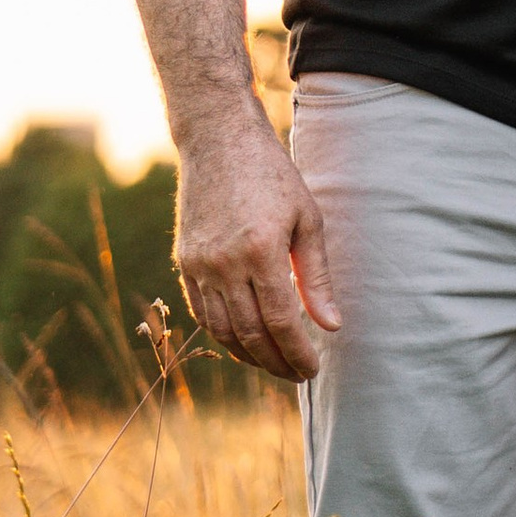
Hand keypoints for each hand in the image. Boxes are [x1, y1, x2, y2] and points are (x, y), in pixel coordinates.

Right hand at [174, 107, 340, 382]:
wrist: (218, 141)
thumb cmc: (272, 176)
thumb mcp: (307, 219)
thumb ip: (316, 277)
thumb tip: (330, 325)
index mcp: (260, 251)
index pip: (280, 322)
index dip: (296, 352)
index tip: (312, 369)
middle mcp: (224, 263)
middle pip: (250, 333)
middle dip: (276, 363)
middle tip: (298, 375)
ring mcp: (199, 264)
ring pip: (221, 330)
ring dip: (248, 356)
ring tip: (274, 365)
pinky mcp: (184, 261)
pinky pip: (202, 312)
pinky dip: (222, 335)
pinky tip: (244, 342)